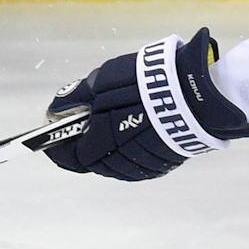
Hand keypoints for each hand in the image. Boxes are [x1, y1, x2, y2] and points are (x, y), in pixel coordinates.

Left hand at [45, 29, 248, 180]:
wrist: (194, 94)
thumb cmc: (142, 85)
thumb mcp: (102, 81)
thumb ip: (77, 97)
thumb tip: (56, 108)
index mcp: (99, 147)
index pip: (68, 156)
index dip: (58, 146)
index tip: (54, 134)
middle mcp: (119, 164)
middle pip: (93, 161)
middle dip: (85, 143)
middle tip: (87, 120)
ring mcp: (144, 167)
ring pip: (116, 163)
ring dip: (109, 147)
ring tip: (114, 121)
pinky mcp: (164, 164)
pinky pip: (138, 161)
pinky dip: (130, 149)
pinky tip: (136, 130)